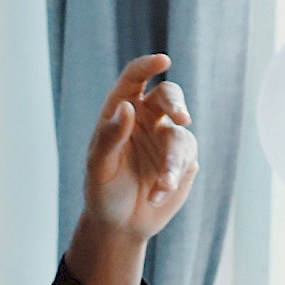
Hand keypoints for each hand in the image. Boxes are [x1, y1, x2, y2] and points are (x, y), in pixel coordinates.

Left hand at [67, 54, 199, 284]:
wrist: (119, 224)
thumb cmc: (102, 190)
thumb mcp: (98, 166)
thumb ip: (110, 137)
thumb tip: (127, 107)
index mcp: (121, 110)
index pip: (135, 79)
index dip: (148, 66)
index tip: (162, 61)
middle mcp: (148, 119)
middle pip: (169, 96)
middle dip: (177, 104)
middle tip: (182, 117)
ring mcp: (167, 139)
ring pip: (181, 134)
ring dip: (173, 161)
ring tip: (160, 186)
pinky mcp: (184, 162)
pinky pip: (186, 161)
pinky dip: (173, 178)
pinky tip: (157, 195)